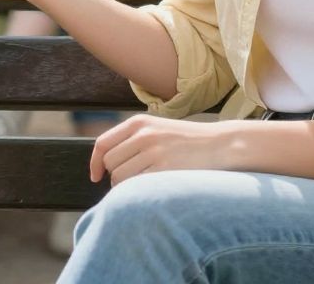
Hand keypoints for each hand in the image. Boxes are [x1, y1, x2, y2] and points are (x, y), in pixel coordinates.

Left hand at [89, 114, 237, 185]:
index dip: (94, 163)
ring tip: (145, 183)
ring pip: (120, 178)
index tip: (95, 177)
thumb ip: (131, 140)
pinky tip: (153, 188)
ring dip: (127, 187)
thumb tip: (103, 163)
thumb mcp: (155, 129)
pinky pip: (138, 186)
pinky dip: (140, 192)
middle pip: (110, 164)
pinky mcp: (165, 168)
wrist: (219, 143)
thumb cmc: (185, 140)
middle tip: (132, 180)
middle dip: (115, 176)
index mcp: (138, 123)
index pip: (102, 144)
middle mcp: (143, 134)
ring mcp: (154, 151)